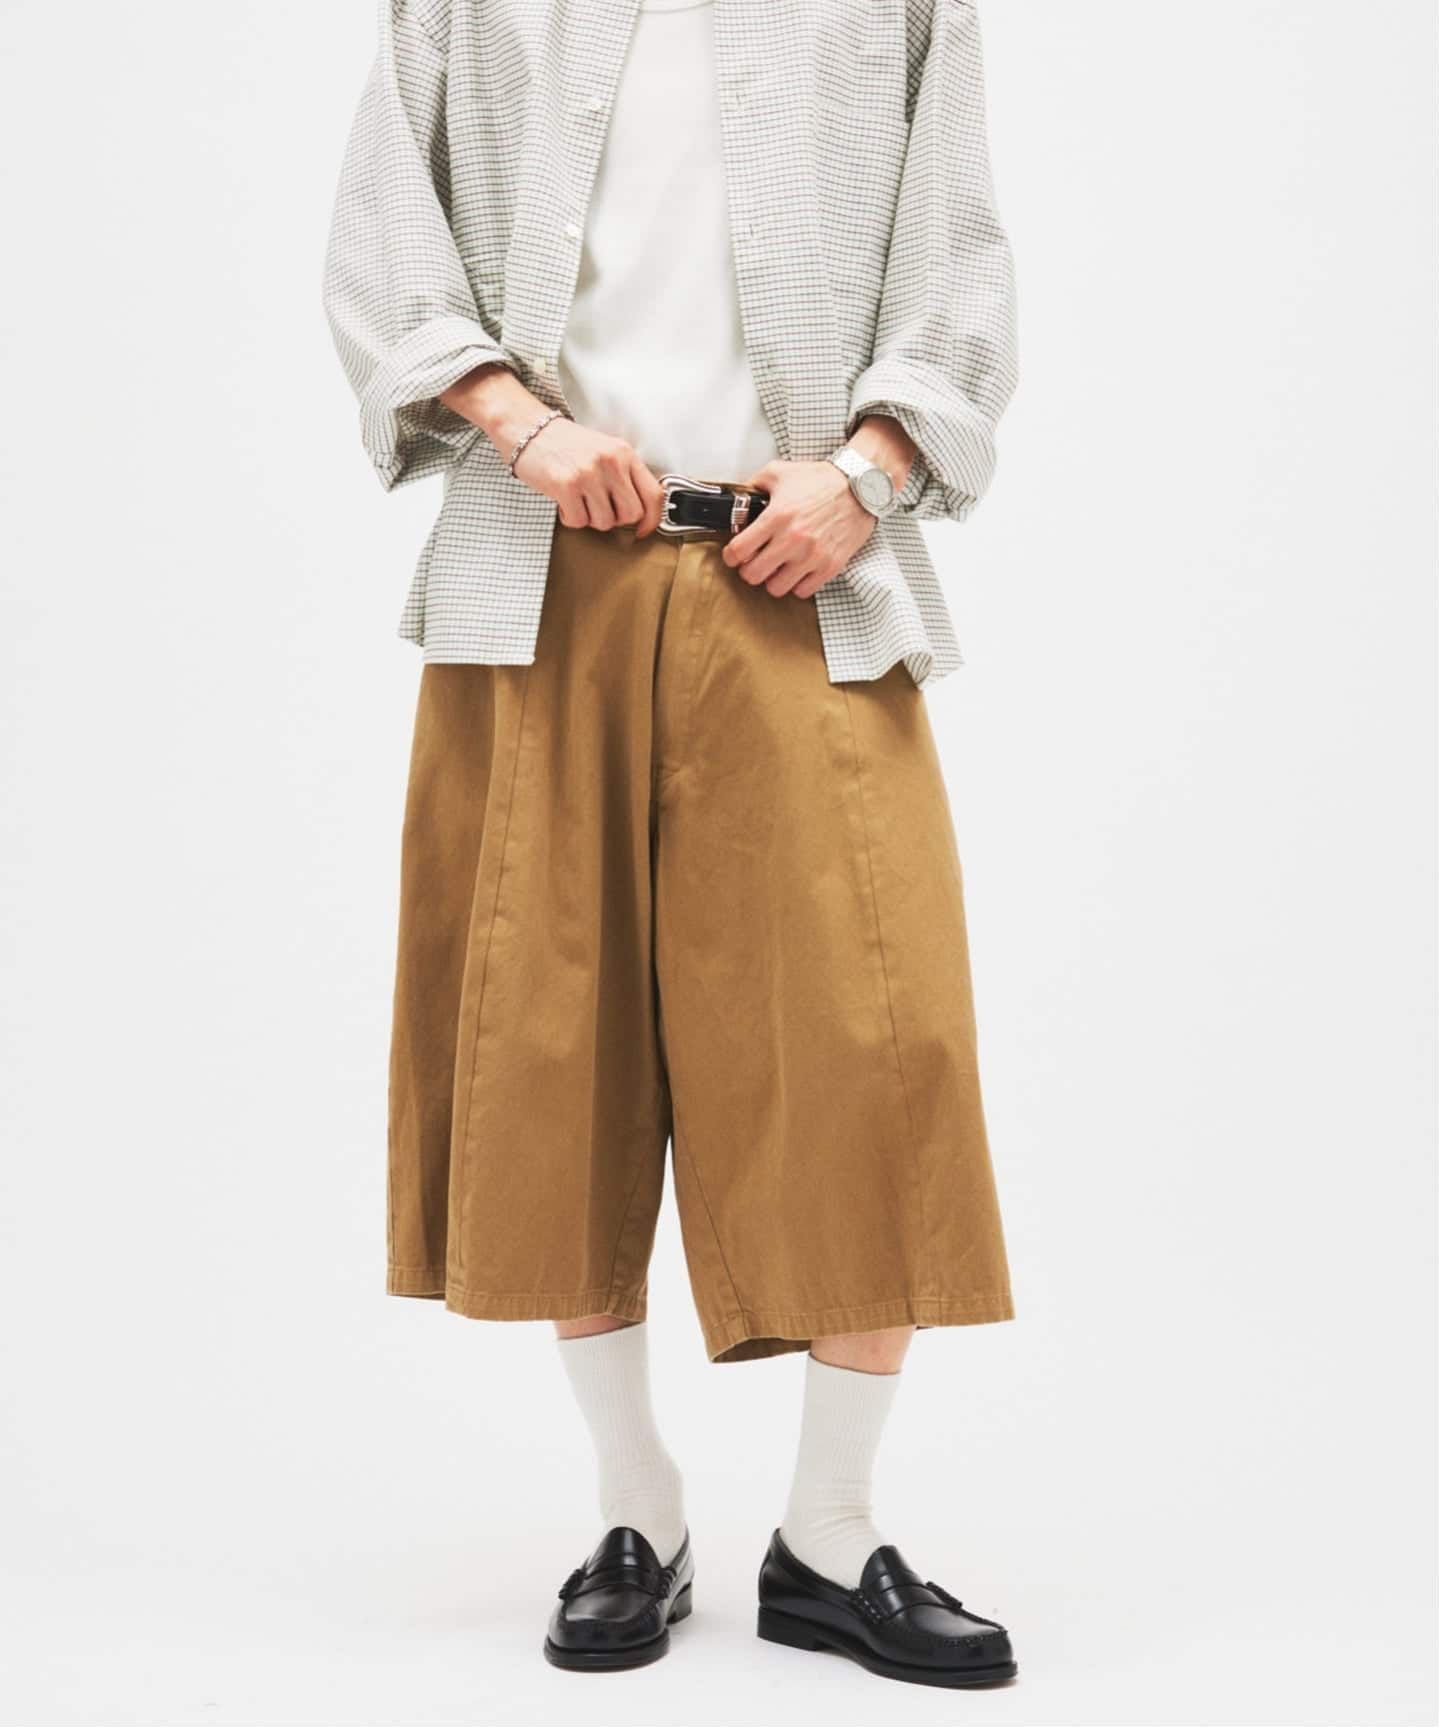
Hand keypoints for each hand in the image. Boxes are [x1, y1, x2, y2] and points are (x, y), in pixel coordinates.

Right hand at [440, 363, 663, 533]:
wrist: (528, 428)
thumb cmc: (566, 445)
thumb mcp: (604, 451)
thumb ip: (624, 476)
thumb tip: (639, 513)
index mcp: (624, 453)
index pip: (654, 495)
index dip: (652, 520)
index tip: (642, 530)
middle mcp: (611, 462)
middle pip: (631, 514)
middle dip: (616, 519)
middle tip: (598, 508)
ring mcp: (588, 473)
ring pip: (604, 522)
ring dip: (590, 518)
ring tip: (578, 500)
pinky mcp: (566, 485)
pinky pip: (579, 522)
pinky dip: (570, 518)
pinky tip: (563, 502)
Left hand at [722, 459, 874, 598]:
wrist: (860, 487)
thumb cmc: (821, 480)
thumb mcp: (780, 472)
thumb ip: (754, 485)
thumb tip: (737, 500)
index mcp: (777, 516)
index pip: (739, 550)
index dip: (731, 556)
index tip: (734, 555)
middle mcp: (792, 539)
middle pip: (753, 575)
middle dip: (748, 570)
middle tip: (754, 562)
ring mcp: (812, 556)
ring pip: (776, 588)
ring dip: (772, 579)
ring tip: (777, 568)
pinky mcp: (830, 566)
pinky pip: (803, 591)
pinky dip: (797, 584)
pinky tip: (797, 571)